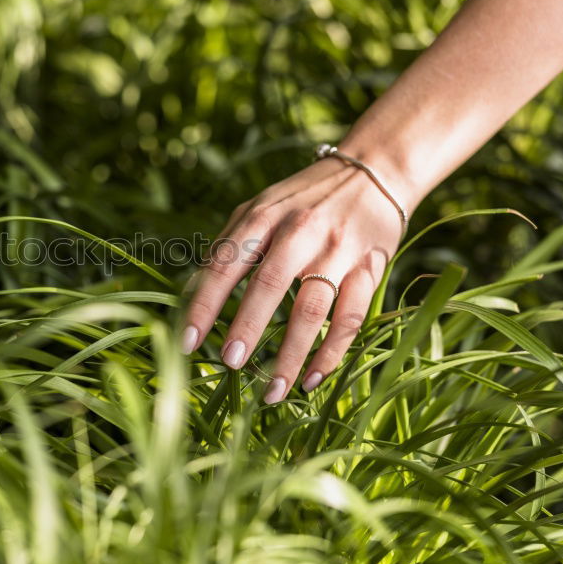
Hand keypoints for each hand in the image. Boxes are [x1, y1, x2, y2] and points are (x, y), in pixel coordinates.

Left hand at [181, 155, 406, 402]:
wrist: (375, 171)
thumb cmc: (303, 199)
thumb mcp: (259, 208)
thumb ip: (227, 247)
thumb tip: (188, 297)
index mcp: (263, 215)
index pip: (226, 263)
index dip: (205, 304)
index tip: (187, 342)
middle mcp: (301, 231)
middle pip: (270, 284)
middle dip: (247, 327)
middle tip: (230, 363)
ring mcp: (338, 250)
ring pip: (313, 309)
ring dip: (291, 354)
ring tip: (272, 391)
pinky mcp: (370, 268)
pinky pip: (350, 318)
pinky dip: (331, 353)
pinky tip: (311, 379)